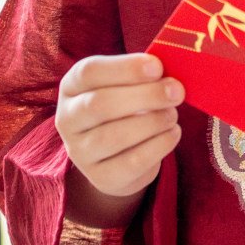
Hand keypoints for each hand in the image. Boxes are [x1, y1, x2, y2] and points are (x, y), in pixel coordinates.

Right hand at [55, 52, 183, 223]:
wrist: (118, 155)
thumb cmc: (125, 106)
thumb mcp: (125, 84)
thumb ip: (142, 76)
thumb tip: (169, 79)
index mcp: (72, 86)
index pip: (89, 72)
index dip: (125, 68)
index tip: (157, 67)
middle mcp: (67, 119)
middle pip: (100, 104)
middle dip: (145, 96)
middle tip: (176, 92)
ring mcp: (79, 152)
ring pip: (113, 136)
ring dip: (152, 122)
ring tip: (173, 114)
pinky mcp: (99, 178)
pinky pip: (131, 162)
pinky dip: (158, 145)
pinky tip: (173, 133)